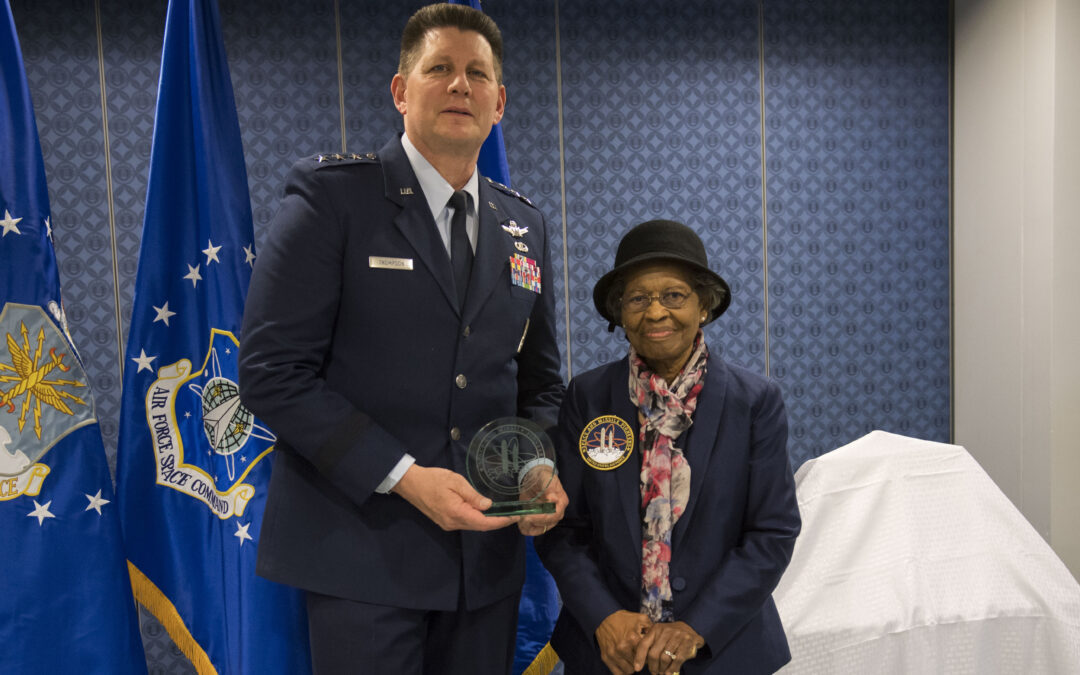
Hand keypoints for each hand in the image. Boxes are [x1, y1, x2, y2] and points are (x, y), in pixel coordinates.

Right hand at [392, 465, 517, 530]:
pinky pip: (465, 523)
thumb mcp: (455, 481)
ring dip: (487, 522)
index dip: (501, 522)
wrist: (410, 483)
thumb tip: (488, 505)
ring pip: (473, 526)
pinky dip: (477, 519)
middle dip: (497, 522)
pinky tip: (484, 512)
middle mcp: (453, 523)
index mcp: (456, 513)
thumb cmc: (433, 479)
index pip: (484, 523)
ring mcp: (448, 524)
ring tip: (503, 513)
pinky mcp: (445, 522)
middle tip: (513, 514)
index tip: (515, 517)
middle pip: (480, 527)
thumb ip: (472, 495)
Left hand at [517, 473, 567, 535]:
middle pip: (548, 523)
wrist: (535, 478)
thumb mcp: (545, 478)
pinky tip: (520, 523)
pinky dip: (527, 529)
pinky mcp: (539, 521)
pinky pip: (534, 530)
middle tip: (522, 517)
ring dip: (529, 526)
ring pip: (540, 529)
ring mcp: (548, 518)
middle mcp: (557, 512)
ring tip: (520, 519)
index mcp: (561, 502)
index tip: (530, 516)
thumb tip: (553, 499)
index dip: (542, 518)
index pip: (555, 515)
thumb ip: (549, 488)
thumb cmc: (542, 477)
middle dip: (534, 522)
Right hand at [595, 610, 651, 674]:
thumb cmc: (624, 619)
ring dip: (632, 666)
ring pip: (629, 671)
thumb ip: (652, 629)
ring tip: (632, 658)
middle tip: (639, 655)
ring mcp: (613, 654)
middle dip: (641, 661)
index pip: (647, 656)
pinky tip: (625, 663)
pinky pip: (618, 673)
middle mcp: (622, 648)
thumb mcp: (641, 618)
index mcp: (633, 638)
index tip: (649, 652)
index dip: (649, 655)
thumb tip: (659, 640)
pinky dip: (623, 670)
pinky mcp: (606, 658)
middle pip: (639, 665)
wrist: (604, 617)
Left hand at [633, 621, 703, 674]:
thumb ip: (650, 645)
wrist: (690, 629)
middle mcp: (666, 631)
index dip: (639, 658)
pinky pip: (677, 659)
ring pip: (665, 658)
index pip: (644, 644)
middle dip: (653, 666)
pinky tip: (669, 673)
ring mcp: (677, 636)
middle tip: (654, 672)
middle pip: (654, 654)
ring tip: (662, 672)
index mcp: (656, 629)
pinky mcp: (687, 643)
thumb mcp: (659, 635)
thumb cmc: (670, 636)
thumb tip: (639, 662)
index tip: (637, 668)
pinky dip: (672, 669)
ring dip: (662, 669)